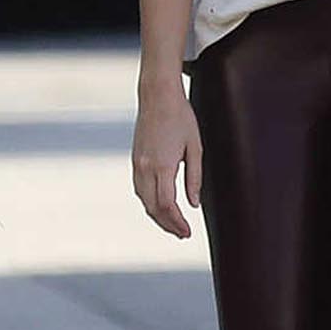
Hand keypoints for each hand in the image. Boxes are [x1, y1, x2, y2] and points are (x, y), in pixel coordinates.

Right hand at [130, 80, 202, 239]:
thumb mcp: (195, 147)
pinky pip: (139, 188)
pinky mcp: (135, 159)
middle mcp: (145, 167)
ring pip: (143, 200)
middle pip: (153, 207)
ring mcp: (137, 164)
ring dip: (157, 215)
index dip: (176, 222)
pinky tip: (160, 206)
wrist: (157, 95)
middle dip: (167, 224)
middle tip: (183, 233)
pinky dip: (149, 202)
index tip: (187, 232)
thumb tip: (193, 204)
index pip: (166, 205)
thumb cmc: (181, 117)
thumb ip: (194, 178)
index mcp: (163, 165)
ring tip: (173, 224)